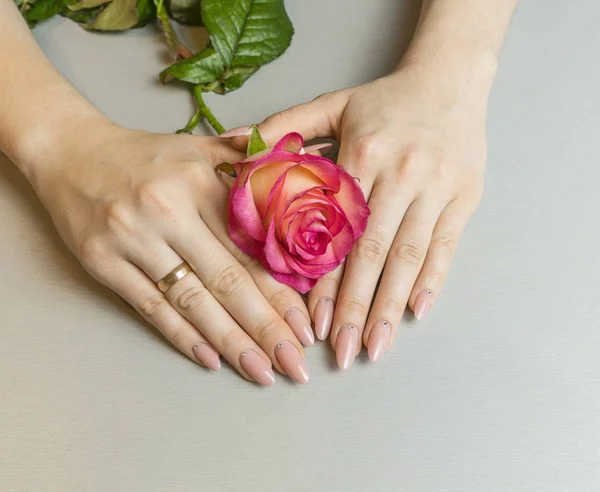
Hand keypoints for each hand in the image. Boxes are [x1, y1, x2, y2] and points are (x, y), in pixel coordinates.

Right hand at [32, 124, 312, 384]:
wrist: (68, 151)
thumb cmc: (142, 155)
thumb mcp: (196, 146)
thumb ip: (245, 156)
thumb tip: (297, 160)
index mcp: (200, 182)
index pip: (250, 247)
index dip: (281, 291)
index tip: (305, 325)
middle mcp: (169, 211)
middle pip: (228, 280)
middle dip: (266, 328)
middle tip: (295, 363)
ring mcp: (133, 240)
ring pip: (192, 300)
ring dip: (231, 342)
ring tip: (261, 371)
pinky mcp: (104, 262)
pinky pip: (150, 307)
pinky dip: (182, 336)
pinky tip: (211, 359)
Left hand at [225, 65, 488, 367]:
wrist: (450, 80)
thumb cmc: (385, 100)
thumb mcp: (333, 103)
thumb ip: (284, 126)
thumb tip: (234, 146)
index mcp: (363, 155)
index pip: (338, 231)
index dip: (326, 280)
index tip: (313, 322)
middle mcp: (400, 176)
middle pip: (374, 254)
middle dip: (357, 309)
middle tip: (343, 353)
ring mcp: (436, 190)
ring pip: (409, 257)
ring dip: (391, 307)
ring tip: (376, 347)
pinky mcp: (464, 198)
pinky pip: (445, 246)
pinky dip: (432, 280)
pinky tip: (416, 312)